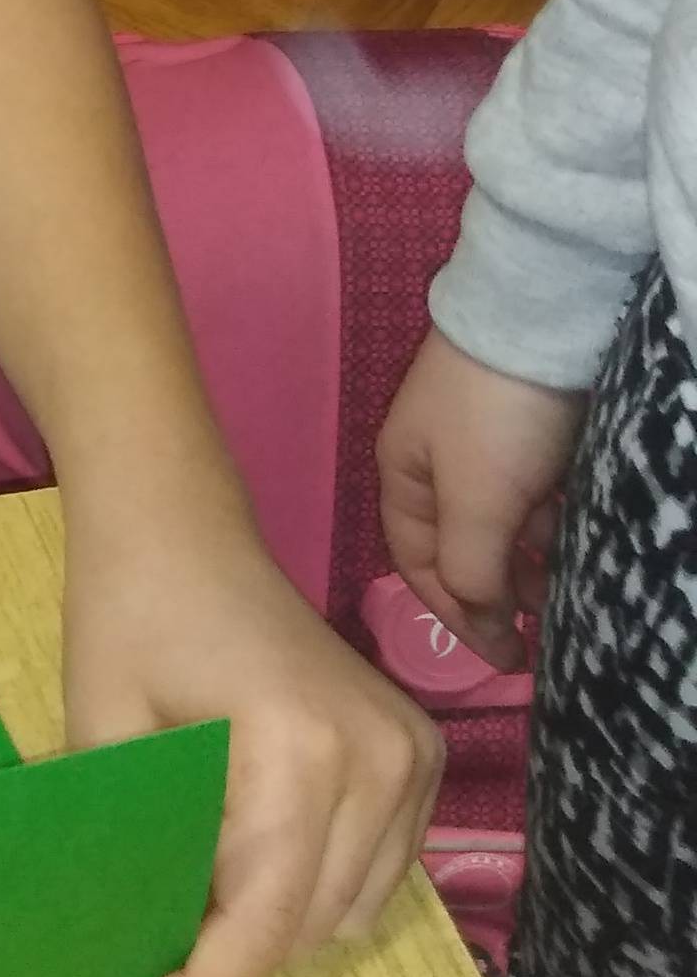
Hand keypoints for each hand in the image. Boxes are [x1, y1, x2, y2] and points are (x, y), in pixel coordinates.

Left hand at [64, 486, 442, 976]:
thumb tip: (132, 958)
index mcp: (300, 749)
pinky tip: (249, 865)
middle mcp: (380, 757)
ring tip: (192, 909)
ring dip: (274, 930)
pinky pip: (376, 872)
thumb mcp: (103, 737)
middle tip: (146, 975)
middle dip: (229, 963)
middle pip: (310, 927)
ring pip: (349, 912)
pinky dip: (313, 891)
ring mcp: (412, 755)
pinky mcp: (419, 755)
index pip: (265, 917)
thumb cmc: (127, 617)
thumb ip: (132, 850)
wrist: (182, 530)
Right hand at [376, 326, 581, 671]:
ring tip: (567, 590)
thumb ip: (469, 570)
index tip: (509, 659)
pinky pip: (534, 496)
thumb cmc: (494, 418)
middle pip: (461, 548)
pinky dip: (549, 526)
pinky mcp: (528, 429)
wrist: (541, 317)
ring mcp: (484, 445)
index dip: (459, 619)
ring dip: (529, 563)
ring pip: (503, 524)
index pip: (420, 567)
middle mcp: (436, 464)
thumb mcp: (475, 502)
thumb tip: (483, 617)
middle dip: (498, 594)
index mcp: (402, 477)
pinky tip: (574, 539)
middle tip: (545, 632)